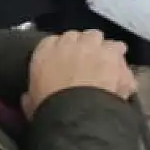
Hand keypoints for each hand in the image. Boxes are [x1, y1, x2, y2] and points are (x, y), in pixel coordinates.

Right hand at [22, 30, 138, 118]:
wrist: (75, 112)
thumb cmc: (49, 108)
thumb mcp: (31, 103)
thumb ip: (30, 94)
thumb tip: (28, 96)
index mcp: (45, 50)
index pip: (53, 42)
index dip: (62, 53)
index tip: (66, 64)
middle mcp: (70, 41)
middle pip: (81, 37)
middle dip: (85, 48)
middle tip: (87, 66)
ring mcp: (94, 44)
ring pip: (101, 39)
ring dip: (104, 50)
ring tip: (107, 68)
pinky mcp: (113, 53)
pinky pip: (119, 52)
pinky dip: (120, 63)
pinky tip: (122, 77)